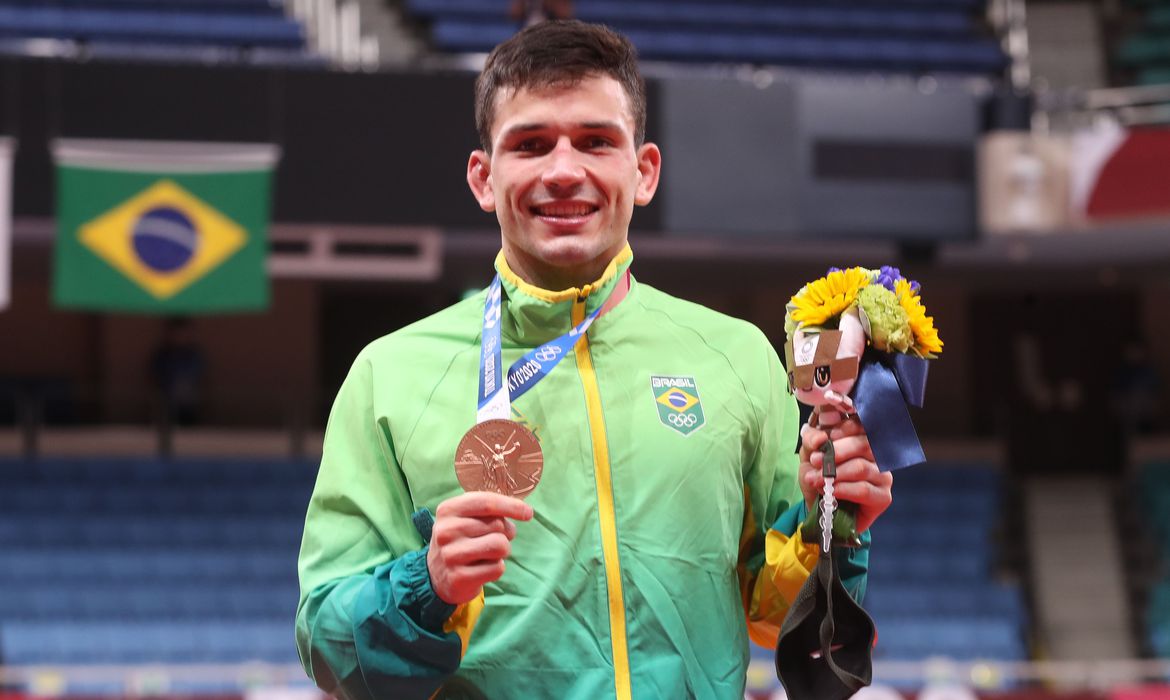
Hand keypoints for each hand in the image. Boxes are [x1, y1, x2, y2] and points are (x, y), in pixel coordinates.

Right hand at [427, 491, 533, 604]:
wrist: (436, 575)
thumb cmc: (460, 540)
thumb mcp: (465, 518)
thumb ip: (488, 509)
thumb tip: (524, 510)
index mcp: (448, 510)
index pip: (486, 502)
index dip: (511, 506)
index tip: (528, 512)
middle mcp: (446, 531)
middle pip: (497, 525)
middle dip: (505, 532)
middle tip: (494, 539)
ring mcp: (450, 555)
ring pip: (500, 545)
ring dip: (503, 551)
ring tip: (489, 554)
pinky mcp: (459, 577)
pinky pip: (497, 568)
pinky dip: (496, 568)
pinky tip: (481, 568)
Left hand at [798, 415, 892, 533]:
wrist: (820, 509)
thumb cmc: (819, 478)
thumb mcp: (809, 454)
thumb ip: (812, 440)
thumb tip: (821, 437)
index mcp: (862, 440)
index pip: (862, 426)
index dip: (843, 429)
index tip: (824, 439)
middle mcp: (878, 456)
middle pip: (863, 445)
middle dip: (835, 453)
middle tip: (815, 461)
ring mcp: (883, 476)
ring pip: (861, 468)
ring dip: (834, 474)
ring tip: (816, 480)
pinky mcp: (883, 497)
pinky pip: (863, 489)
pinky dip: (843, 489)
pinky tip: (831, 492)